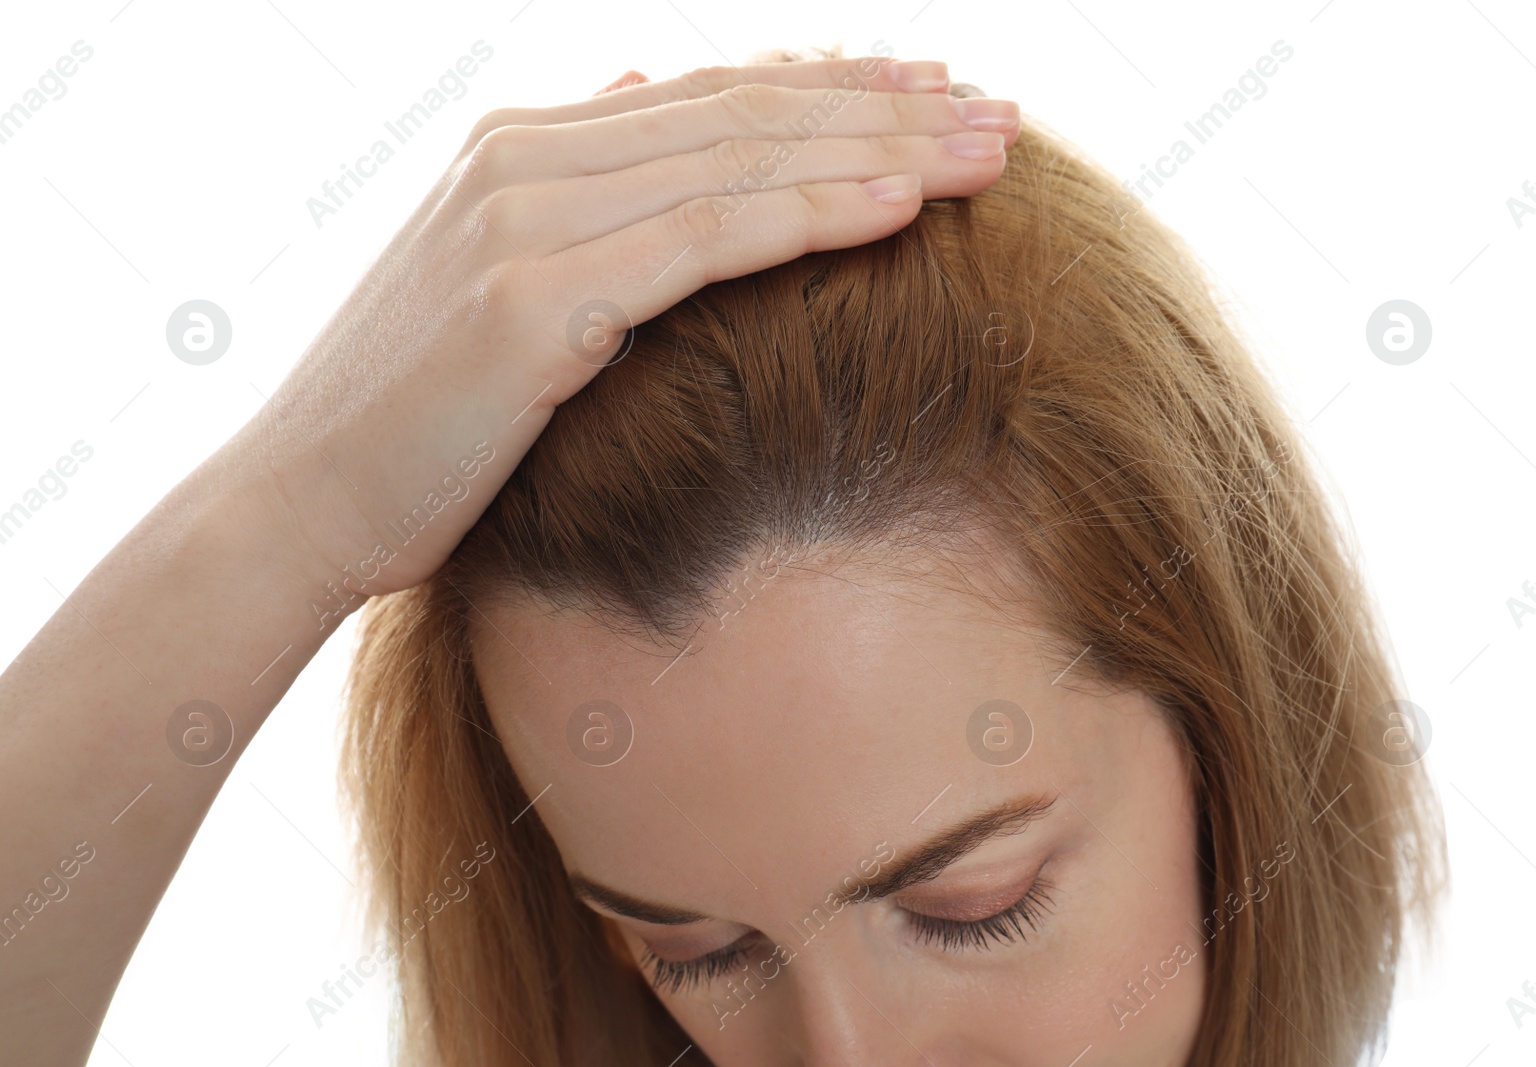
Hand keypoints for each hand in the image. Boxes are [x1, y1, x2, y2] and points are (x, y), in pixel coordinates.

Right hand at [220, 56, 1018, 604]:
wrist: (301, 502)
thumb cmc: (411, 421)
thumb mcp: (494, 283)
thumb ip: (577, 186)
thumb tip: (637, 89)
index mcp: (526, 148)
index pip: (715, 98)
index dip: (836, 88)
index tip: (937, 93)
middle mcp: (528, 159)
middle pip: (745, 114)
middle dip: (885, 109)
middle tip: (999, 113)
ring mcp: (527, 218)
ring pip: (740, 163)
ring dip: (878, 151)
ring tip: (989, 149)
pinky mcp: (534, 298)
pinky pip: (704, 242)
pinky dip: (809, 216)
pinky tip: (901, 206)